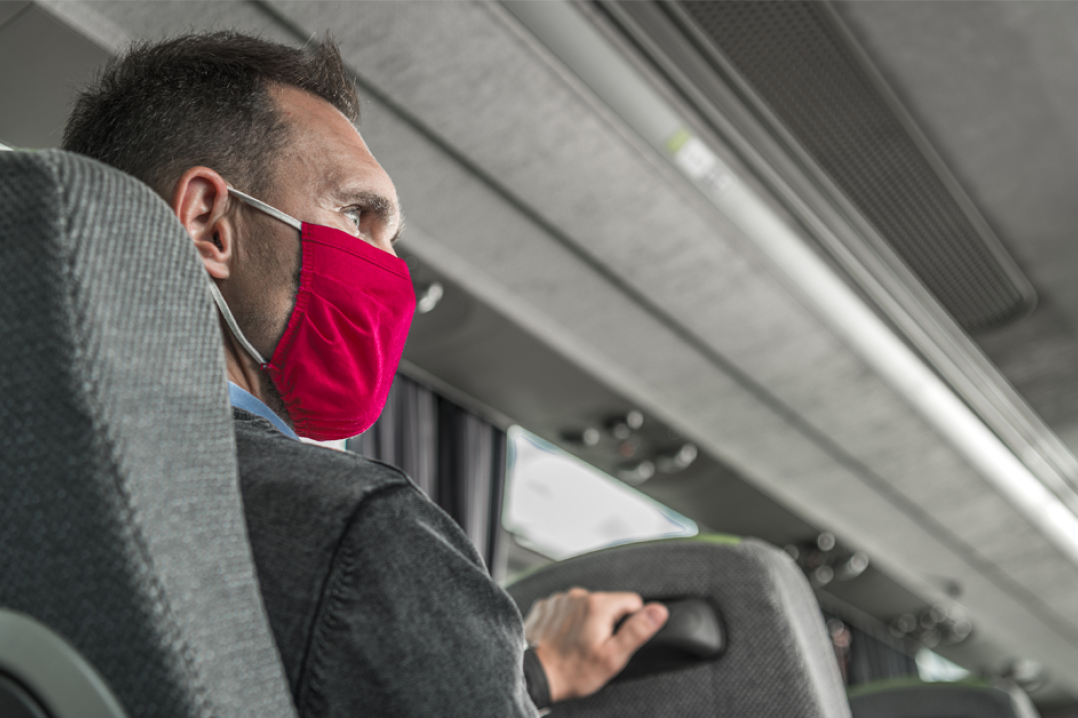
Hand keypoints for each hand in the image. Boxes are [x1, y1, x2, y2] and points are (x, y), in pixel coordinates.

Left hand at [523, 587, 667, 701]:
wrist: (534, 675)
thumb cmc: (573, 670)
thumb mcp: (613, 656)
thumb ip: (638, 631)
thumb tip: (658, 611)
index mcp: (598, 604)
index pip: (632, 601)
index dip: (631, 622)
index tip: (616, 640)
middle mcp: (578, 595)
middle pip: (608, 604)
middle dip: (607, 623)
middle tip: (595, 647)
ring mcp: (559, 599)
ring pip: (586, 606)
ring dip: (586, 622)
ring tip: (577, 645)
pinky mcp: (546, 606)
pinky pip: (566, 609)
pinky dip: (567, 621)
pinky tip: (563, 639)